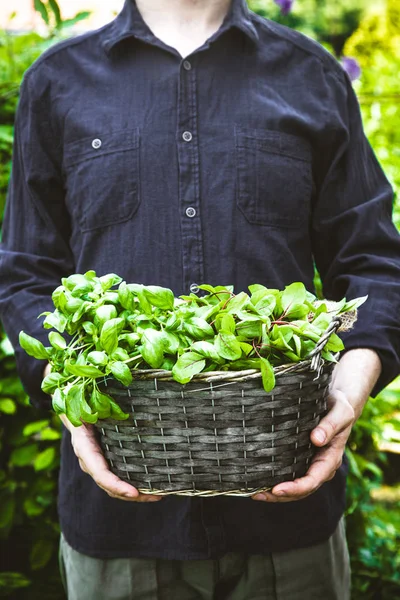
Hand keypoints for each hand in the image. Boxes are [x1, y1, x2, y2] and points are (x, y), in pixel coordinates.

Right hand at [43, 363, 161, 502]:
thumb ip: (101, 400)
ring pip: (113, 485)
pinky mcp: (104, 458)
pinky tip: (150, 482)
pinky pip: (116, 477)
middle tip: (157, 496)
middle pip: (109, 485)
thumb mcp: (88, 397)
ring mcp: (95, 460)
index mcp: (83, 444)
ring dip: (135, 493)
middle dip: (132, 494)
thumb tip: (124, 385)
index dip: (116, 484)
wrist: (68, 400)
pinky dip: (131, 483)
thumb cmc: (81, 396)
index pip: (99, 471)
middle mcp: (88, 457)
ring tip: (158, 494)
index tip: (134, 491)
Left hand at [252, 389, 353, 502]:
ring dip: (275, 493)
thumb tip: (316, 440)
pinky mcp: (301, 457)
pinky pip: (289, 474)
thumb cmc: (339, 405)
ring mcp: (311, 464)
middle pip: (301, 490)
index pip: (313, 481)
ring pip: (294, 486)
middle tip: (257, 495)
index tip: (277, 489)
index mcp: (331, 459)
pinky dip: (275, 479)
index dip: (295, 488)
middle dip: (280, 495)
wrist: (337, 400)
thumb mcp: (340, 411)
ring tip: (253, 493)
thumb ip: (330, 425)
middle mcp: (320, 466)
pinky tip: (259, 479)